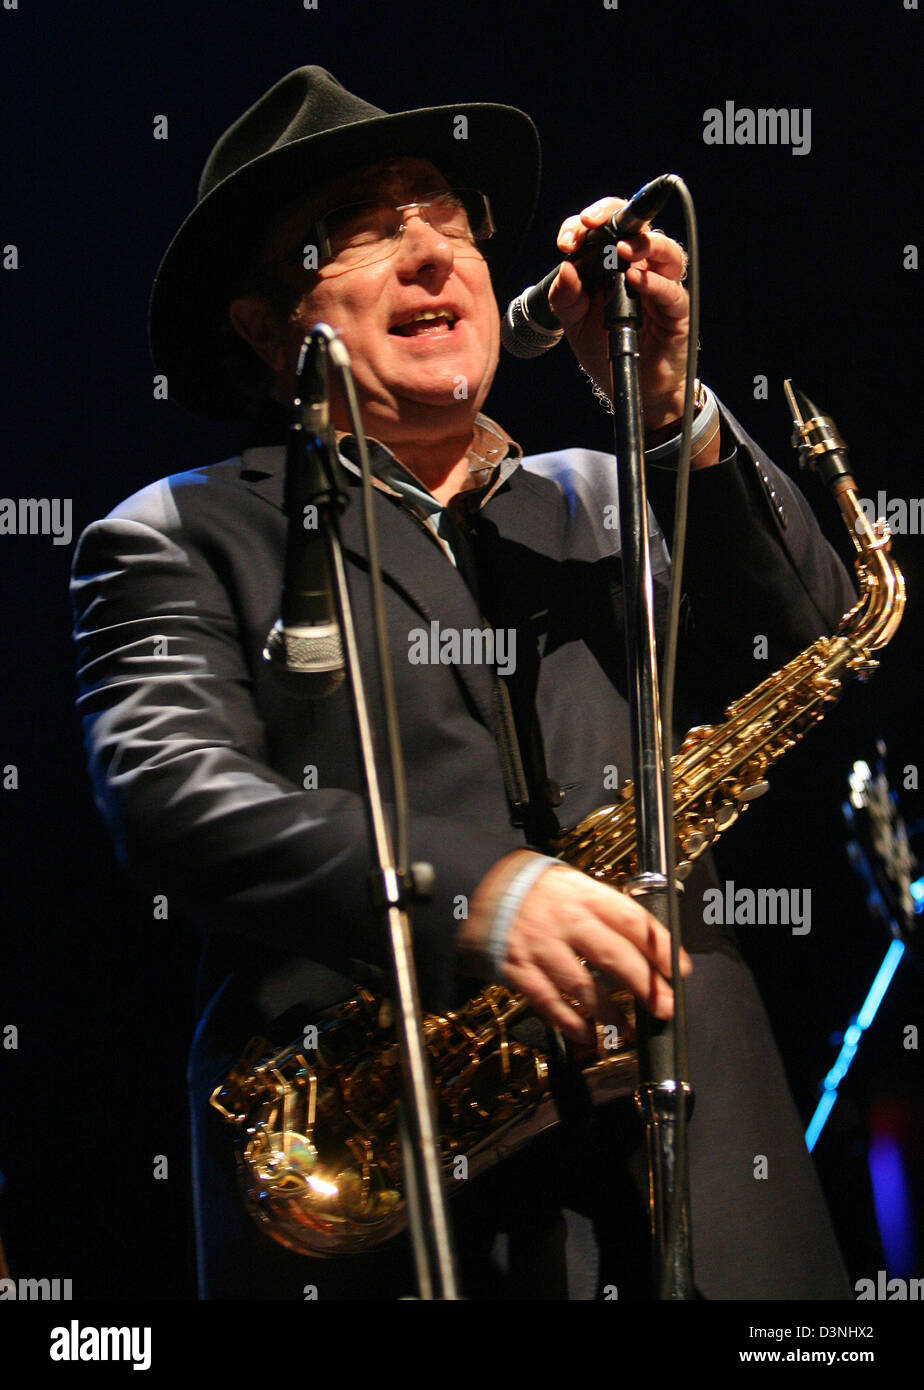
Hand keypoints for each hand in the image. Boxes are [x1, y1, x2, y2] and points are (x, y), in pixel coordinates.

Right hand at [458, 851, 691, 1044]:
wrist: (476, 887)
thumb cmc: (534, 889)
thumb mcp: (572, 884)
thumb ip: (604, 910)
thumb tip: (649, 943)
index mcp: (583, 894)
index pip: (630, 920)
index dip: (659, 946)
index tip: (679, 970)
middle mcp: (564, 918)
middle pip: (612, 955)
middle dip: (644, 984)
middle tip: (664, 1007)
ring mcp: (540, 945)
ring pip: (582, 985)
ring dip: (609, 1013)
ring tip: (627, 1030)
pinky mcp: (518, 968)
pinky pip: (549, 1002)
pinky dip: (571, 1022)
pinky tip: (588, 1035)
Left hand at [547, 196, 689, 430]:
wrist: (630, 387)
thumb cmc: (605, 348)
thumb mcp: (575, 324)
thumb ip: (565, 298)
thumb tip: (566, 268)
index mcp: (612, 264)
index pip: (603, 228)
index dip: (584, 225)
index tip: (568, 241)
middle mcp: (640, 267)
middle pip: (637, 225)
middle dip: (614, 215)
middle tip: (593, 223)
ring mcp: (661, 286)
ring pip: (664, 251)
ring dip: (644, 243)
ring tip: (623, 249)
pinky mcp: (676, 310)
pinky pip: (671, 290)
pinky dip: (654, 283)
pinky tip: (636, 280)